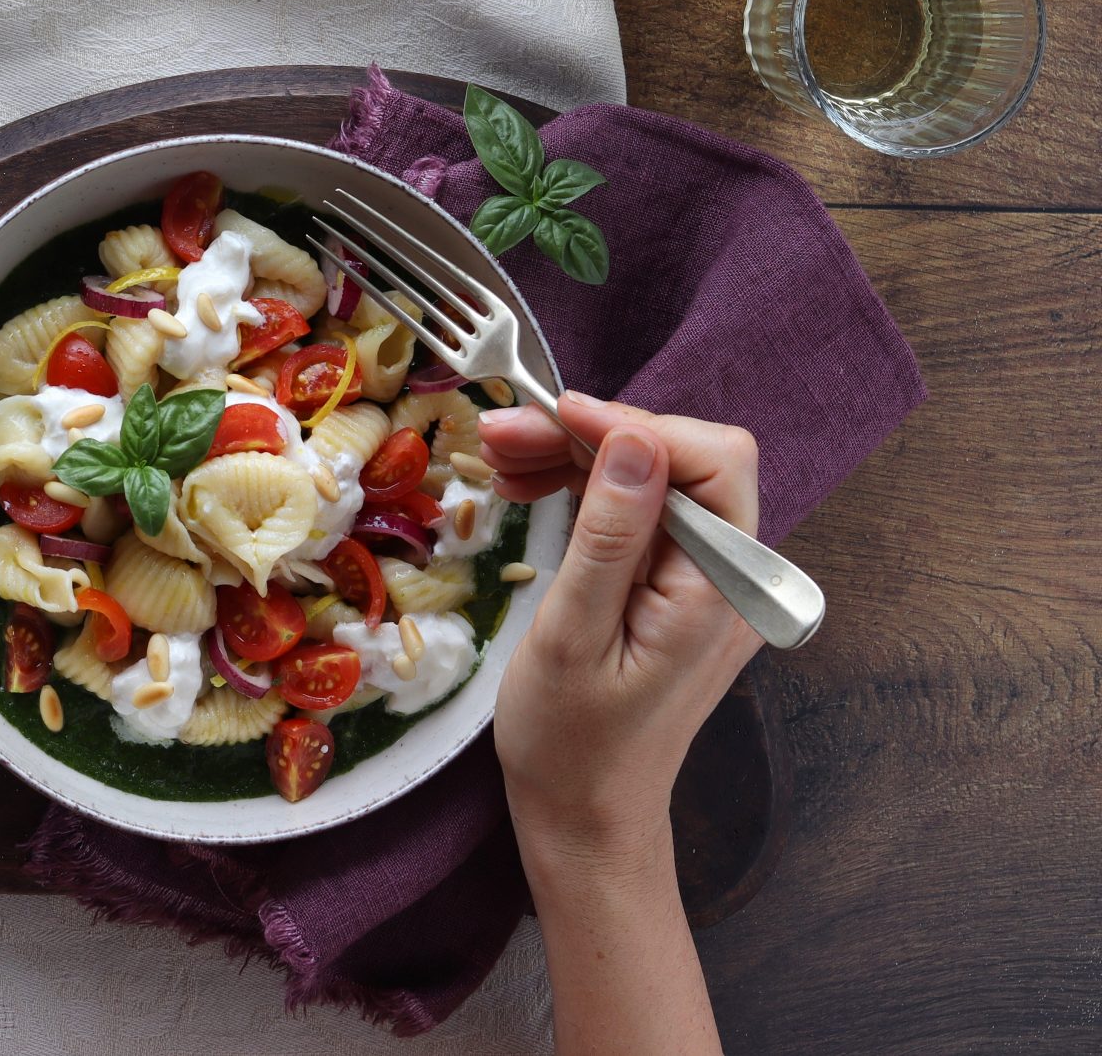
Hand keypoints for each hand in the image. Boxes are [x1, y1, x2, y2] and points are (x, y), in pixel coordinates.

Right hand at [483, 391, 763, 856]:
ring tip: (499, 455)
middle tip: (501, 433)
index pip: (713, 462)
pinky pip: (641, 513)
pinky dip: (584, 489)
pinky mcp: (676, 586)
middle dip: (593, 432)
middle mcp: (731, 578)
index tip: (552, 415)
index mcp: (719, 592)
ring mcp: (707, 582)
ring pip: (655, 477)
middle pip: (680, 460)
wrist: (585, 815)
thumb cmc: (570, 743)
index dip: (634, 424)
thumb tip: (634, 438)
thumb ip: (609, 534)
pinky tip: (527, 487)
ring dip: (578, 455)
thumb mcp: (572, 636)